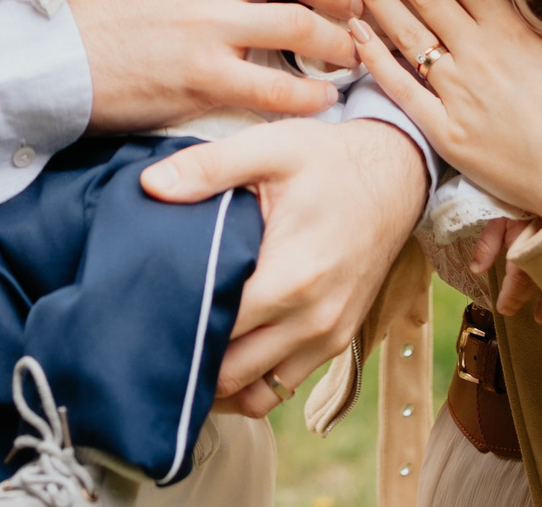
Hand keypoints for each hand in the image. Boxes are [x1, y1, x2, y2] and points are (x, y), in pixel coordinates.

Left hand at [140, 117, 426, 415]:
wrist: (398, 174)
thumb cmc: (329, 160)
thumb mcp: (269, 148)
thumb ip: (208, 168)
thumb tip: (150, 186)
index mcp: (290, 278)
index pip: (214, 328)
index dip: (172, 323)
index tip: (144, 307)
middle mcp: (312, 320)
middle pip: (230, 372)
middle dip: (189, 360)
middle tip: (149, 335)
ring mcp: (328, 336)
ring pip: (257, 394)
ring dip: (219, 382)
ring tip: (182, 350)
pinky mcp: (337, 341)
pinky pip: (283, 386)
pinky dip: (251, 382)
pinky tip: (223, 353)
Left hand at [466, 213, 541, 322]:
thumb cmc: (514, 194)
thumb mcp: (498, 214)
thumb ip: (488, 243)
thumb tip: (477, 270)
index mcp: (528, 238)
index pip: (520, 276)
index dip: (512, 296)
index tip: (503, 309)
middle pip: (539, 278)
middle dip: (524, 296)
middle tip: (511, 311)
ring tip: (540, 316)